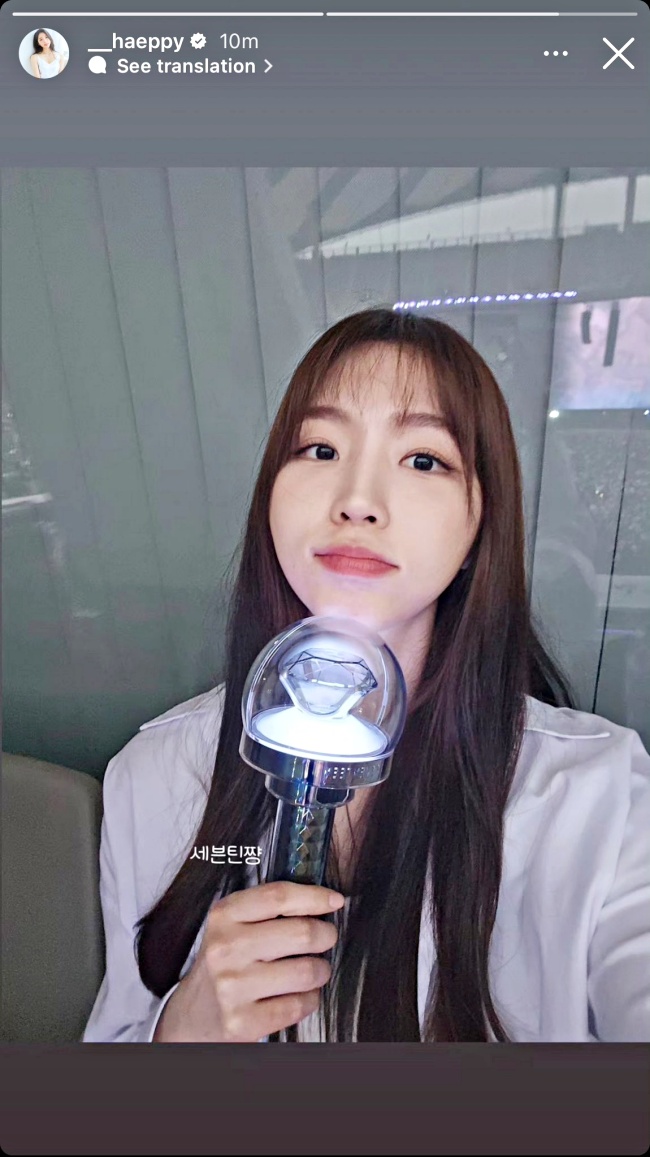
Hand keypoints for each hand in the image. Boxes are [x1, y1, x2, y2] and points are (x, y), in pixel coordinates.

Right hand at [153, 880, 343, 1041]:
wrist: (191, 1015)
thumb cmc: (225, 963)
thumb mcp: (232, 925)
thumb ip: (267, 907)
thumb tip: (324, 899)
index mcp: (224, 916)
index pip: (279, 896)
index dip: (315, 897)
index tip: (335, 901)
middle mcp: (225, 948)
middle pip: (302, 932)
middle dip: (326, 935)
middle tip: (325, 939)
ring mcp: (233, 986)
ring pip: (307, 970)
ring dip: (321, 970)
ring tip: (313, 969)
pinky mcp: (243, 1021)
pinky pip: (300, 1004)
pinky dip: (310, 999)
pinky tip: (299, 995)